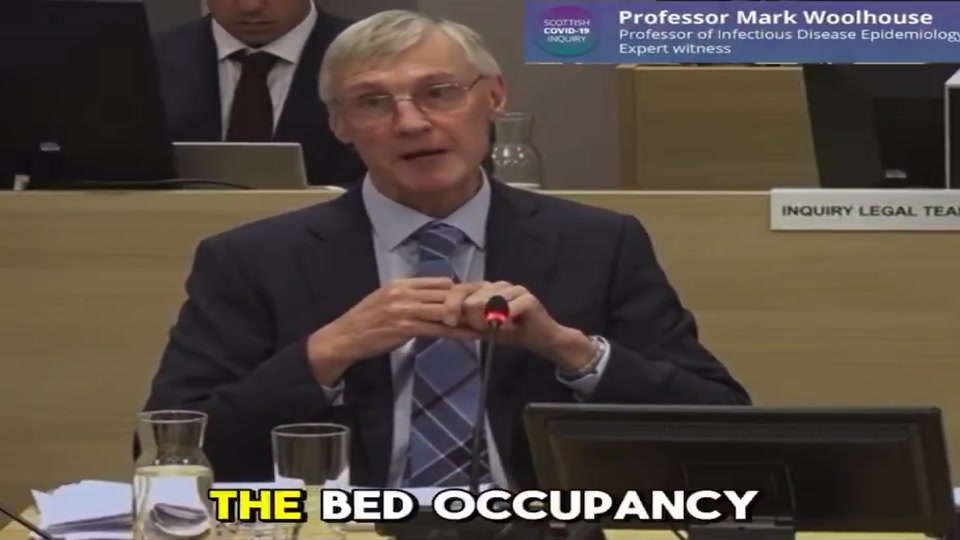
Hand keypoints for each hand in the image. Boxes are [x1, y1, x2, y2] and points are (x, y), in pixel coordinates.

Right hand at [307, 277, 478, 383]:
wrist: (344, 337)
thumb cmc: (366, 322)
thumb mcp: (387, 300)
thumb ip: (410, 297)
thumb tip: (434, 300)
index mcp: (401, 283)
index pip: (440, 281)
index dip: (461, 290)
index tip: (477, 298)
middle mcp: (405, 292)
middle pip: (447, 292)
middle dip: (470, 301)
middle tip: (491, 309)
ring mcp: (405, 309)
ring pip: (446, 309)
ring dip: (468, 317)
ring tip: (487, 323)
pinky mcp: (406, 327)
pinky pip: (439, 329)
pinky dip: (458, 333)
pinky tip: (472, 336)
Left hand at [443, 281, 595, 369]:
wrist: (538, 337)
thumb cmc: (507, 332)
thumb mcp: (478, 328)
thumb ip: (461, 322)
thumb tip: (438, 322)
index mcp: (482, 289)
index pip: (458, 289)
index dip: (451, 306)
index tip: (450, 322)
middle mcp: (495, 285)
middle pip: (471, 300)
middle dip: (474, 321)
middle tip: (487, 328)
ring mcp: (512, 289)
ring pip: (487, 304)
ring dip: (490, 323)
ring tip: (501, 328)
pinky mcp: (527, 297)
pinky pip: (507, 310)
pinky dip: (505, 323)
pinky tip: (510, 328)